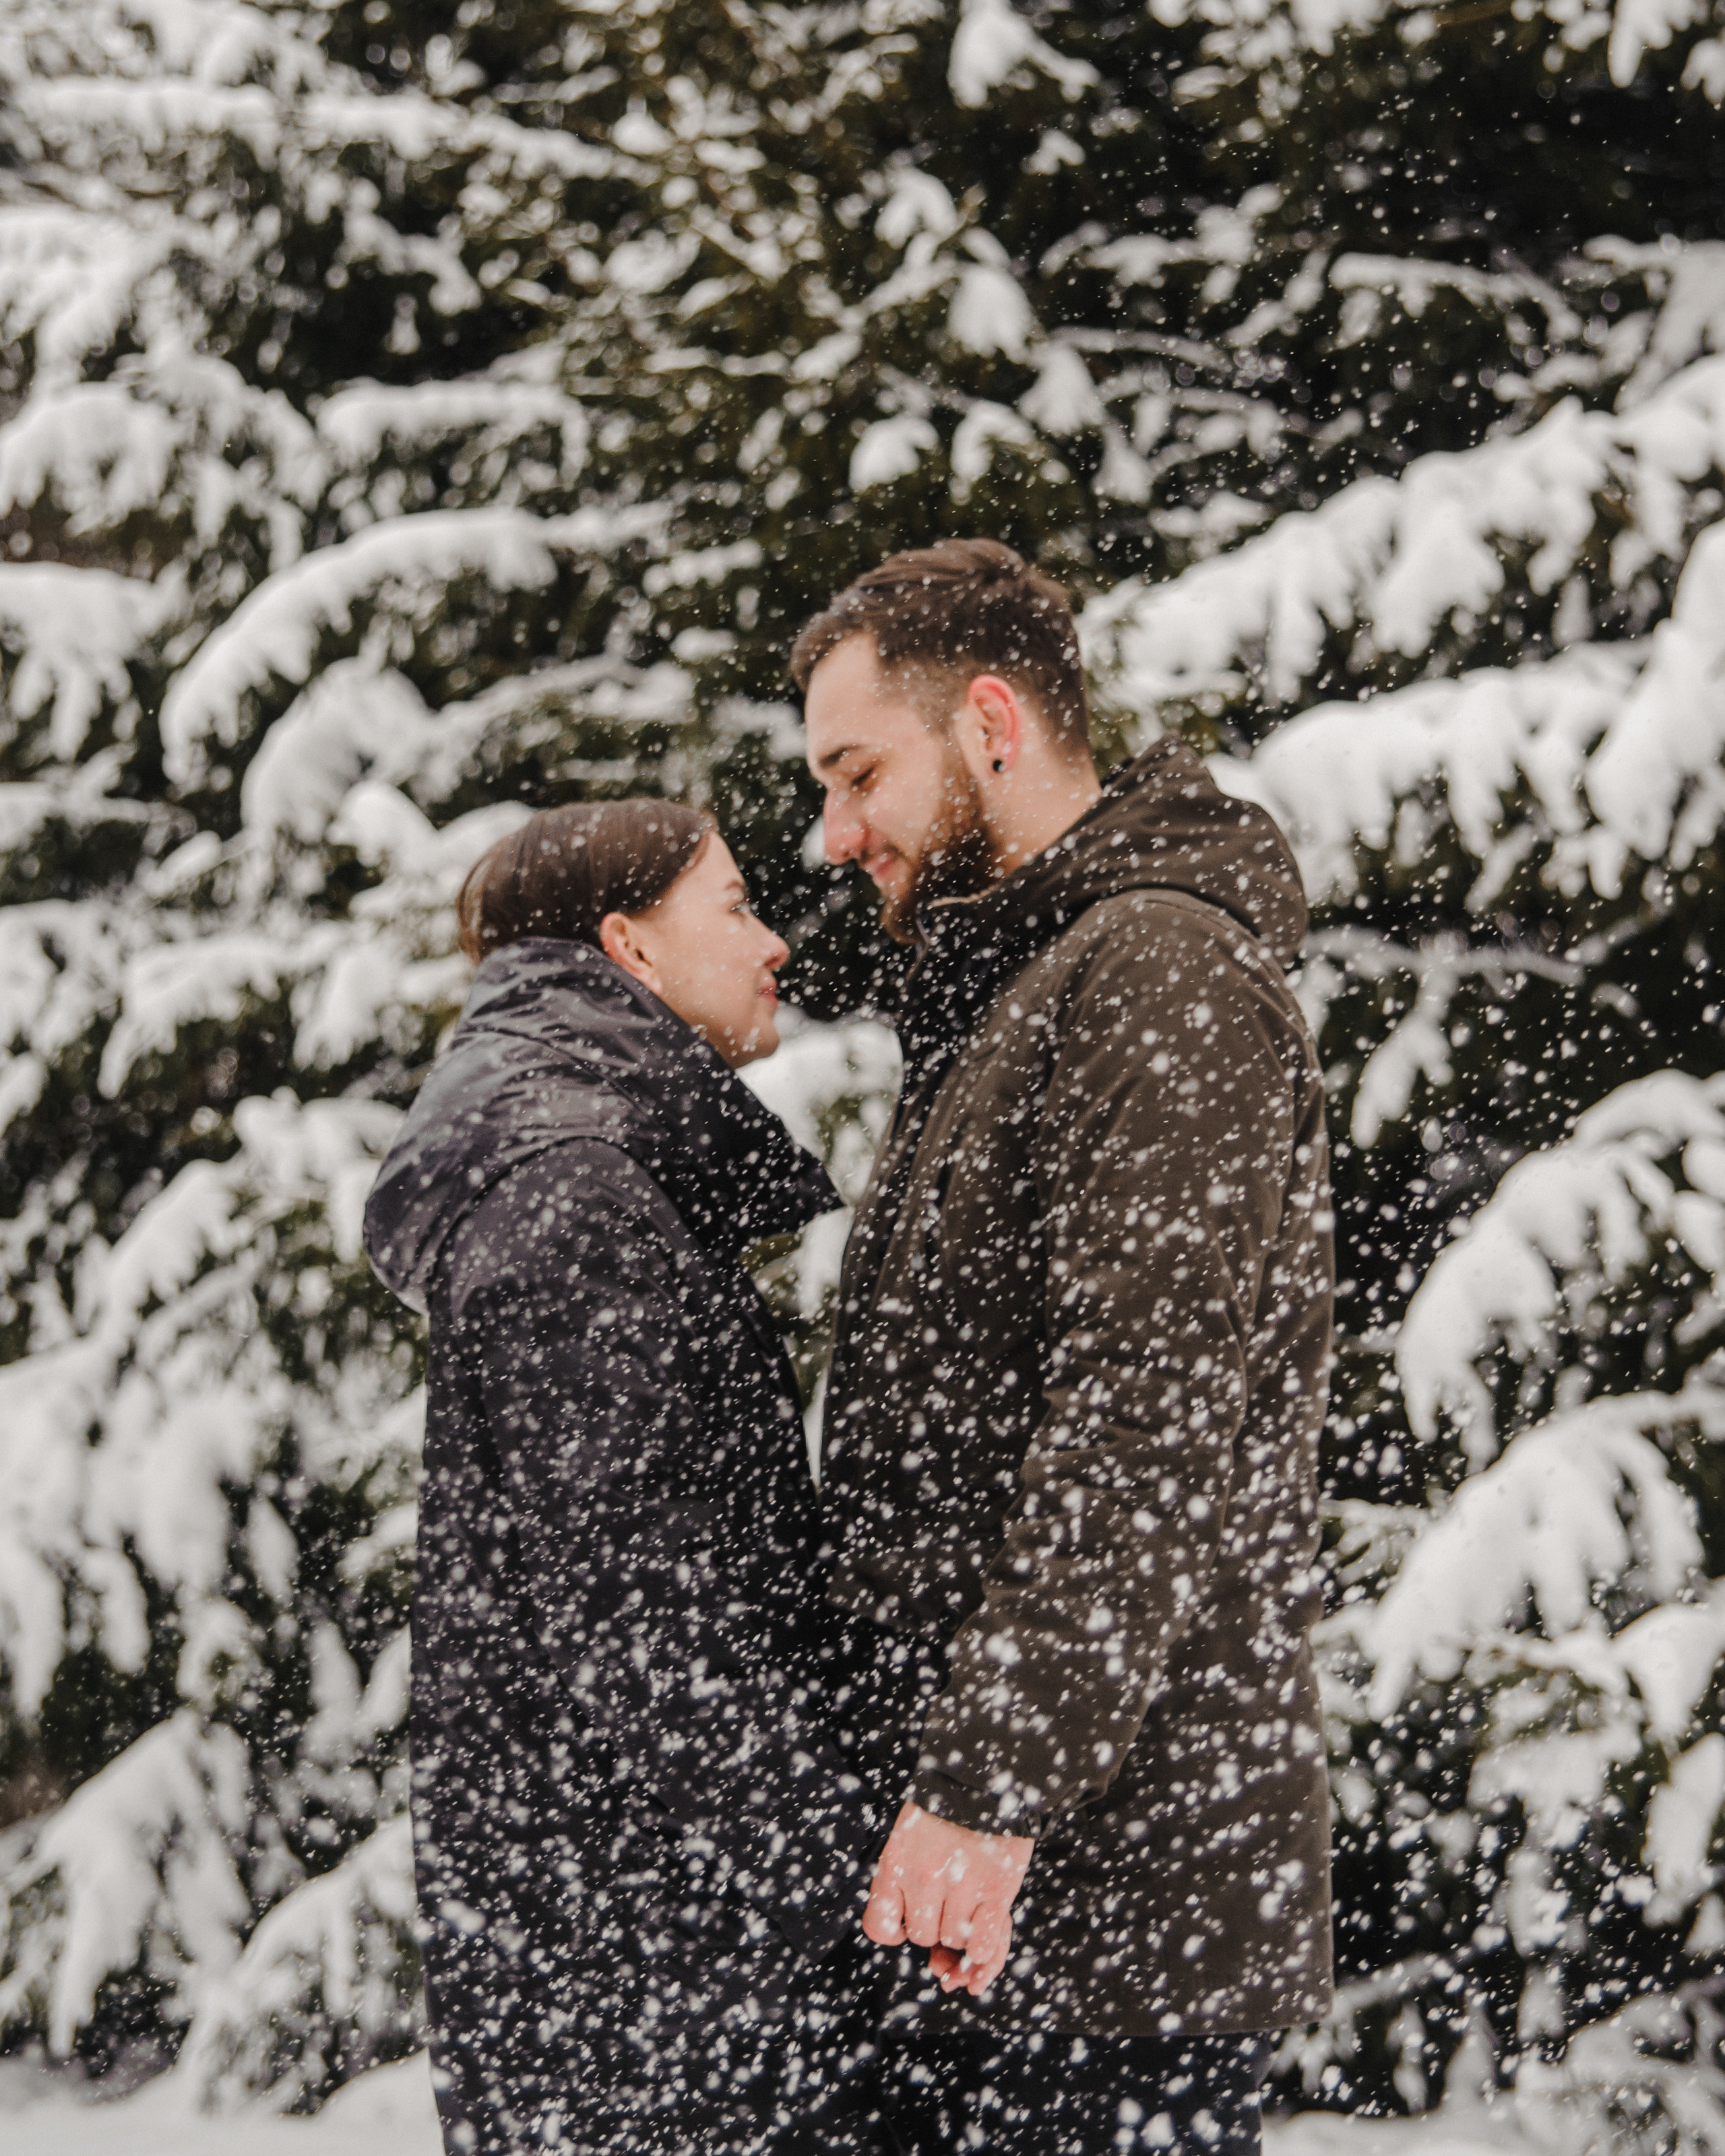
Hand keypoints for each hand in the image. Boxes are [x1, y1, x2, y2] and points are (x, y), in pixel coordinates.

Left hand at [861, 1800, 1033, 1996]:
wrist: (984, 1777)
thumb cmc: (942, 1811)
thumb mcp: (907, 1836)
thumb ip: (904, 1884)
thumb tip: (931, 1957)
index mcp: (895, 1862)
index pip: (879, 1927)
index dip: (895, 1931)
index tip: (908, 1919)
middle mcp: (923, 1876)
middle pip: (922, 1935)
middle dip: (935, 1925)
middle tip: (949, 1901)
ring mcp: (961, 1884)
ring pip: (954, 1940)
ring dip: (962, 1929)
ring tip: (970, 1895)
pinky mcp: (996, 1889)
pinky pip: (983, 1945)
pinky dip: (984, 1947)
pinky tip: (985, 1924)